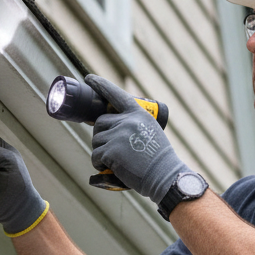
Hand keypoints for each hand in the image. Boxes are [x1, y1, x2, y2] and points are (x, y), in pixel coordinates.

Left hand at [86, 75, 189, 202]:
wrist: (164, 176)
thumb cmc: (158, 160)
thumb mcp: (151, 132)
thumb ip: (134, 125)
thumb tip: (111, 126)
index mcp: (138, 114)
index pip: (116, 95)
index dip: (101, 85)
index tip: (89, 79)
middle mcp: (127, 120)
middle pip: (100, 122)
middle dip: (101, 135)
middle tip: (110, 149)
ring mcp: (118, 135)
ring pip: (96, 140)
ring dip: (100, 152)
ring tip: (114, 161)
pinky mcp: (111, 150)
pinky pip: (95, 155)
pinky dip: (98, 164)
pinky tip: (108, 168)